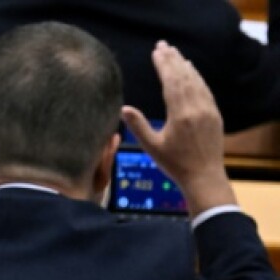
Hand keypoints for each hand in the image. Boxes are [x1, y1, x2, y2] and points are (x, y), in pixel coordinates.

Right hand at [121, 41, 234, 215]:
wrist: (204, 176)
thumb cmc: (175, 164)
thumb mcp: (152, 147)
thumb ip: (139, 126)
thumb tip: (124, 108)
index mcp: (180, 114)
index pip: (171, 82)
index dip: (163, 65)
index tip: (156, 52)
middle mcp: (196, 108)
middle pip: (184, 76)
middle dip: (173, 59)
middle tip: (163, 45)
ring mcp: (208, 109)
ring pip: (196, 81)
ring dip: (185, 65)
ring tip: (175, 54)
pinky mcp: (214, 114)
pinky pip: (205, 89)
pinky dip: (197, 77)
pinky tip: (191, 72)